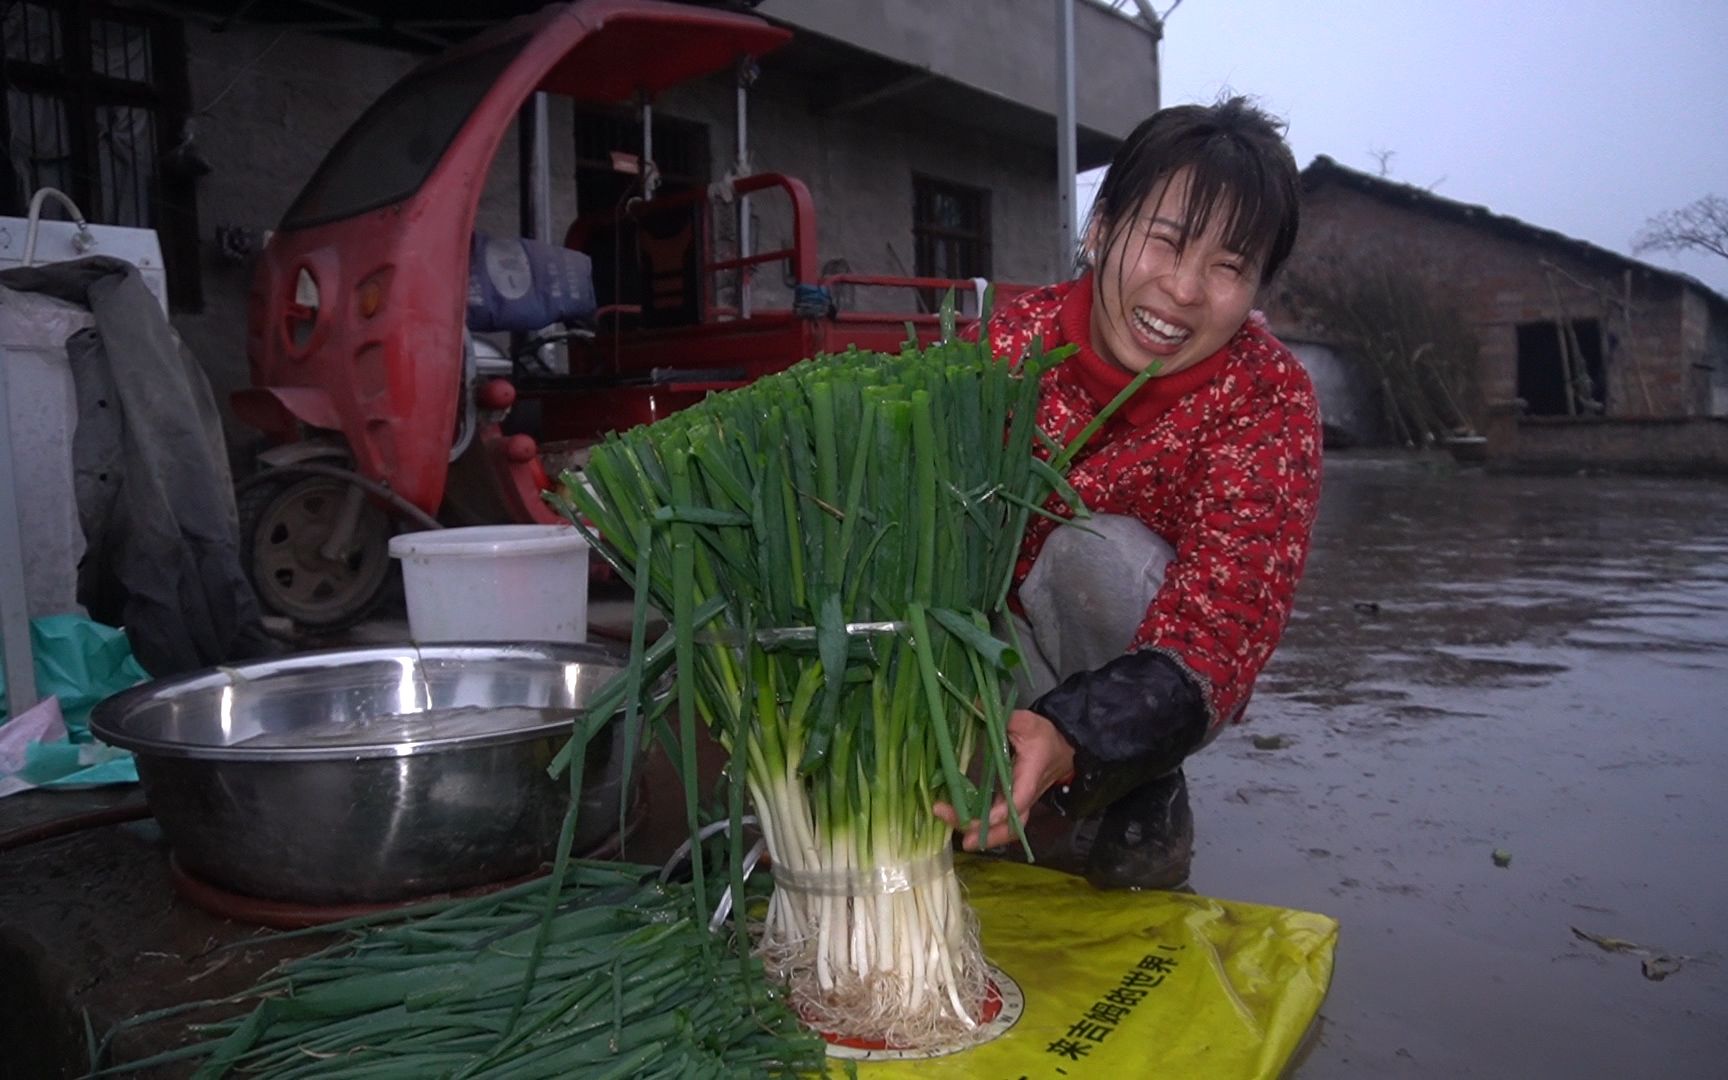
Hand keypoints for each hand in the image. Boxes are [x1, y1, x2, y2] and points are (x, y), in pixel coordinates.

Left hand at [933, 709, 1075, 850]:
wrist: (1064, 748)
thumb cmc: (1046, 737)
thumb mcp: (1027, 722)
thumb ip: (1003, 717)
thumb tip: (974, 706)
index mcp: (1030, 777)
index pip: (1018, 801)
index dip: (1001, 813)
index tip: (981, 818)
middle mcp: (1025, 797)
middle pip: (1010, 827)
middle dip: (984, 832)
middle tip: (954, 827)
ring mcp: (1019, 804)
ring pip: (1005, 830)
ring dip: (981, 835)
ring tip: (952, 829)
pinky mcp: (1012, 804)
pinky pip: (999, 824)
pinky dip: (981, 828)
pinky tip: (958, 823)